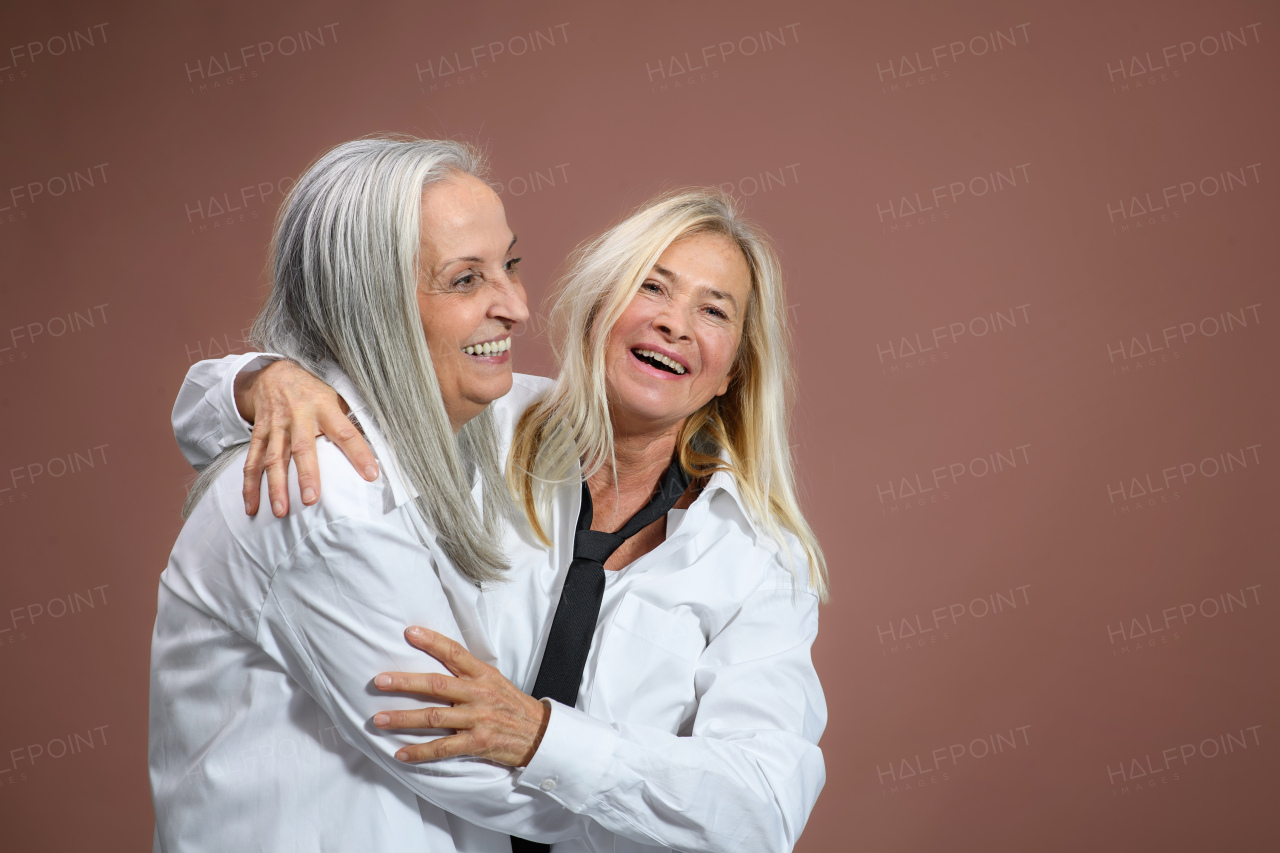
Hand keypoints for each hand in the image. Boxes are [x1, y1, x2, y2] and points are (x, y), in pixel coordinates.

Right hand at [236, 360, 378, 516]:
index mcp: (324, 408)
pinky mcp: (259, 434)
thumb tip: (377, 450)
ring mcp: (276, 427)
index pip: (346, 433)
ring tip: (281, 511)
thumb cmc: (313, 392)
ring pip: (274, 458)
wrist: (274, 374)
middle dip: (306, 474)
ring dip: (276, 486)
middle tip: (311, 500)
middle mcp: (298, 417)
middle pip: (303, 448)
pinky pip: (252, 462)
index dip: (359, 453)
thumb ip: (349, 421)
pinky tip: (252, 507)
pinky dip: (250, 486)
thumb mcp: (336, 397)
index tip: (372, 475)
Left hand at [373, 627, 549, 767]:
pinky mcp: (478, 743)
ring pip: (435, 717)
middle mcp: (478, 694)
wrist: (539, 734)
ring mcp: (478, 719)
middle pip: (437, 685)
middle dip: (405, 683)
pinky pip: (444, 748)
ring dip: (404, 719)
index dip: (432, 641)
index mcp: (482, 675)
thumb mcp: (495, 681)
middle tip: (379, 681)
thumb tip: (438, 659)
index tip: (410, 633)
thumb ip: (469, 673)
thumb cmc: (512, 706)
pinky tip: (401, 753)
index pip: (455, 653)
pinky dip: (421, 752)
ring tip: (380, 719)